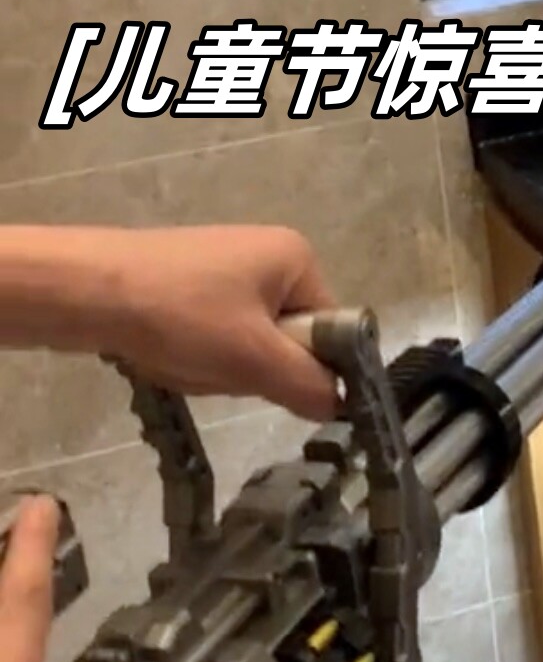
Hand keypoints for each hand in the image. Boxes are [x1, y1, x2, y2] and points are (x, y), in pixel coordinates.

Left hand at [104, 226, 339, 421]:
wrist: (82, 290)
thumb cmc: (180, 316)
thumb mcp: (257, 359)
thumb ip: (311, 386)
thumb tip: (340, 406)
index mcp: (297, 257)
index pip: (332, 332)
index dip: (306, 367)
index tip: (269, 378)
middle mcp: (268, 255)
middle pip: (289, 341)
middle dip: (254, 368)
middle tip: (219, 368)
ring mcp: (226, 268)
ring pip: (249, 345)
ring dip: (221, 367)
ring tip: (186, 360)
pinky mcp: (191, 284)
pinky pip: (216, 335)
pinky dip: (196, 354)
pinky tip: (168, 353)